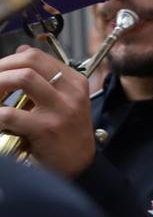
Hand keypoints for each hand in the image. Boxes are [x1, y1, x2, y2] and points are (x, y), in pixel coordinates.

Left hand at [0, 46, 95, 176]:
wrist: (80, 166)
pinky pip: (9, 113)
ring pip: (22, 78)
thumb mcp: (64, 101)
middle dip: (1, 67)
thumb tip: (20, 50)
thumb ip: (44, 77)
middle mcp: (71, 93)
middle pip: (29, 61)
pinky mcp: (47, 129)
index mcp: (75, 82)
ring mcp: (61, 110)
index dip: (9, 60)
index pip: (36, 56)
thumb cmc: (67, 134)